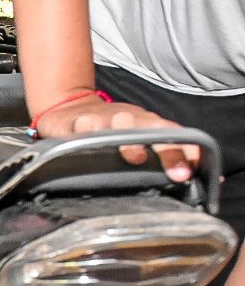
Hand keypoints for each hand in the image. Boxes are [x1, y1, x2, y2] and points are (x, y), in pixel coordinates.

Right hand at [33, 95, 196, 181]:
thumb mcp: (139, 140)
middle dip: (168, 149)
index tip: (192, 172)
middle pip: (153, 129)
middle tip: (176, 172)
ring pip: (121, 122)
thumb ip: (170, 156)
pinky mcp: (77, 123)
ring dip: (130, 137)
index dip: (188, 151)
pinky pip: (83, 126)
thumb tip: (212, 177)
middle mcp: (131, 119)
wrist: (72, 108)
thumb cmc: (110, 132)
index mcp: (148, 125)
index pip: (175, 134)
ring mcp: (105, 119)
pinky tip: (86, 142)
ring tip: (136, 155)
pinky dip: (86, 132)